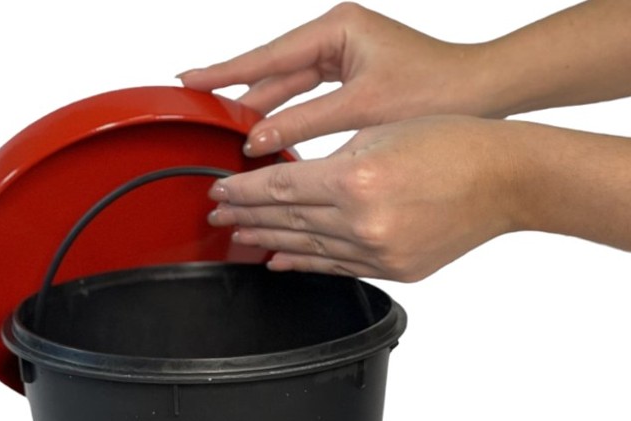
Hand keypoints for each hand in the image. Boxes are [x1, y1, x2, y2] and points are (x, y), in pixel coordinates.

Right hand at [179, 3, 490, 153]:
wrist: (480, 93)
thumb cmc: (434, 88)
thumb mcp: (361, 108)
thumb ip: (304, 123)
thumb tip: (257, 140)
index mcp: (338, 29)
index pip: (268, 54)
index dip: (227, 72)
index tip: (191, 79)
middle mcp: (337, 37)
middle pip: (273, 70)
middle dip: (238, 93)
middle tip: (200, 108)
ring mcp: (343, 58)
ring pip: (287, 87)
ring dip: (261, 110)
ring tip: (225, 129)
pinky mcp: (351, 80)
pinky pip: (305, 99)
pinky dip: (285, 117)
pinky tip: (264, 135)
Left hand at [207, 116, 518, 281]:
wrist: (506, 179)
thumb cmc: (452, 144)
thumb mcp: (380, 133)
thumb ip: (330, 162)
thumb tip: (289, 181)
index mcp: (356, 179)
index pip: (280, 187)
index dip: (244, 191)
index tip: (220, 191)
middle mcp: (363, 221)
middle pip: (286, 220)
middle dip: (245, 216)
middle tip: (217, 216)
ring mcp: (377, 252)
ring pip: (306, 248)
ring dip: (267, 241)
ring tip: (238, 237)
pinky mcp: (391, 269)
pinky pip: (335, 269)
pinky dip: (303, 264)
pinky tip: (278, 261)